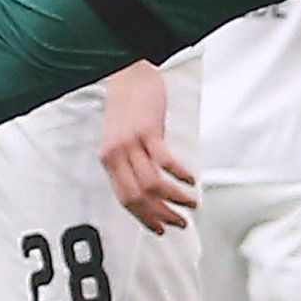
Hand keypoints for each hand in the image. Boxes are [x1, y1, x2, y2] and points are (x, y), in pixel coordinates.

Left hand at [98, 60, 195, 231]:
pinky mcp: (147, 130)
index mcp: (109, 159)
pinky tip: (191, 179)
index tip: (159, 229)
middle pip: (138, 196)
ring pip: (152, 183)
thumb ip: (132, 161)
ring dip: (175, 198)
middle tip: (179, 223)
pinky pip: (165, 160)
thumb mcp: (123, 137)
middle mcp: (116, 153)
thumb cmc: (129, 104)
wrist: (128, 71)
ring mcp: (131, 142)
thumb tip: (151, 187)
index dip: (144, 217)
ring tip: (191, 203)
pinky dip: (180, 174)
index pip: (125, 199)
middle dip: (161, 215)